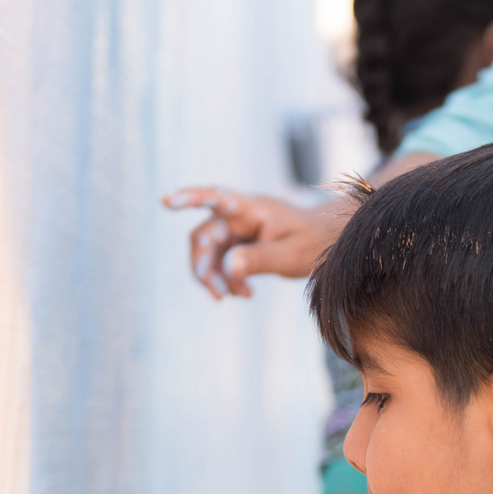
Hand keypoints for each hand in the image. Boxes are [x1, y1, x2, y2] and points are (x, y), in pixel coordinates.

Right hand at [161, 186, 349, 296]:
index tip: (166, 201)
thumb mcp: (290, 254)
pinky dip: (227, 279)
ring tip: (238, 296)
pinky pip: (221, 262)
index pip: (217, 198)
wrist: (326, 241)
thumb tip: (226, 268)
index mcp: (252, 208)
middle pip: (205, 235)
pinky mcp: (238, 245)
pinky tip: (244, 293)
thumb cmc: (313, 242)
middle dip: (204, 266)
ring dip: (215, 276)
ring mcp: (236, 230)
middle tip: (218, 295)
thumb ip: (258, 259)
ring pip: (209, 252)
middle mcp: (239, 215)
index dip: (190, 198)